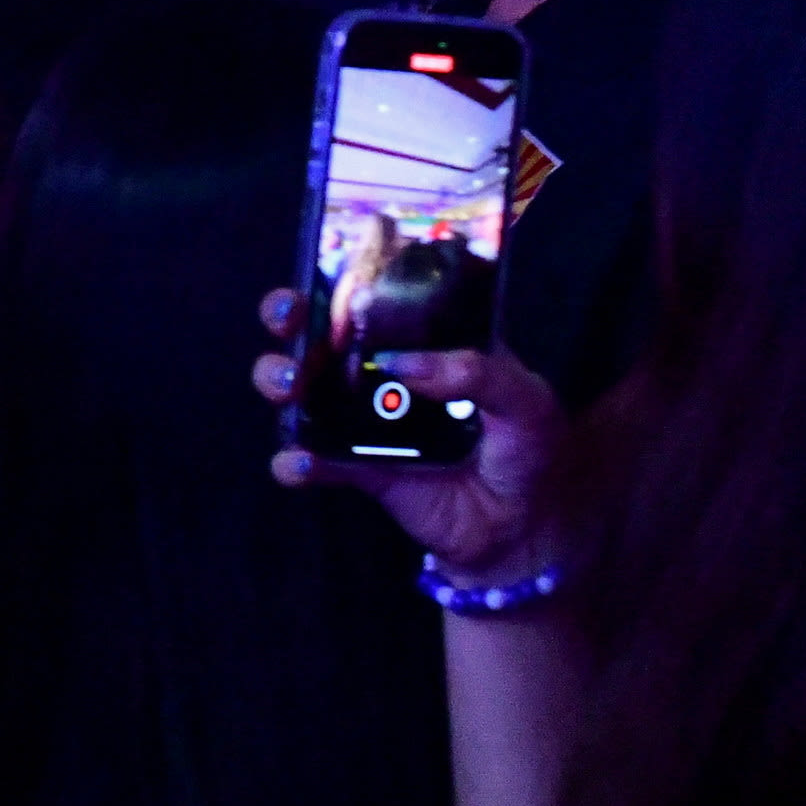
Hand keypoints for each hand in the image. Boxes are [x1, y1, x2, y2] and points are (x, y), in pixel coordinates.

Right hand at [249, 287, 564, 579]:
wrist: (522, 530)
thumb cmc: (528, 451)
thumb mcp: (525, 400)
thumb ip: (477, 373)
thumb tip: (403, 364)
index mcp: (424, 343)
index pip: (376, 298)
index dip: (341, 279)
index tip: (326, 275)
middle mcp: (382, 374)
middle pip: (317, 332)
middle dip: (287, 316)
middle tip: (289, 320)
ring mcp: (362, 422)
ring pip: (298, 391)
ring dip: (277, 380)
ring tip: (290, 388)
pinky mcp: (355, 470)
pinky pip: (310, 462)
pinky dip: (295, 461)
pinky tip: (303, 462)